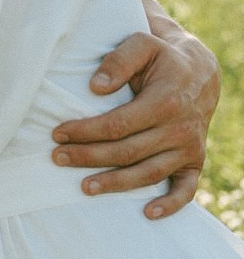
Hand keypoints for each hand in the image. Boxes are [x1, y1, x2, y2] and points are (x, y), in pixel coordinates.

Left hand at [52, 22, 220, 218]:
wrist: (200, 73)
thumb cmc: (161, 58)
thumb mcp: (142, 44)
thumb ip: (119, 60)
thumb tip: (96, 86)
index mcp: (164, 101)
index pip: (117, 124)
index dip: (86, 131)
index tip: (58, 132)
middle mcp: (179, 129)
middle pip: (128, 152)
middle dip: (89, 157)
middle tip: (58, 158)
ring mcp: (189, 148)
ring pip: (149, 174)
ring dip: (116, 184)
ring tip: (84, 188)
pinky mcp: (195, 161)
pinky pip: (186, 190)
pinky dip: (170, 205)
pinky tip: (147, 213)